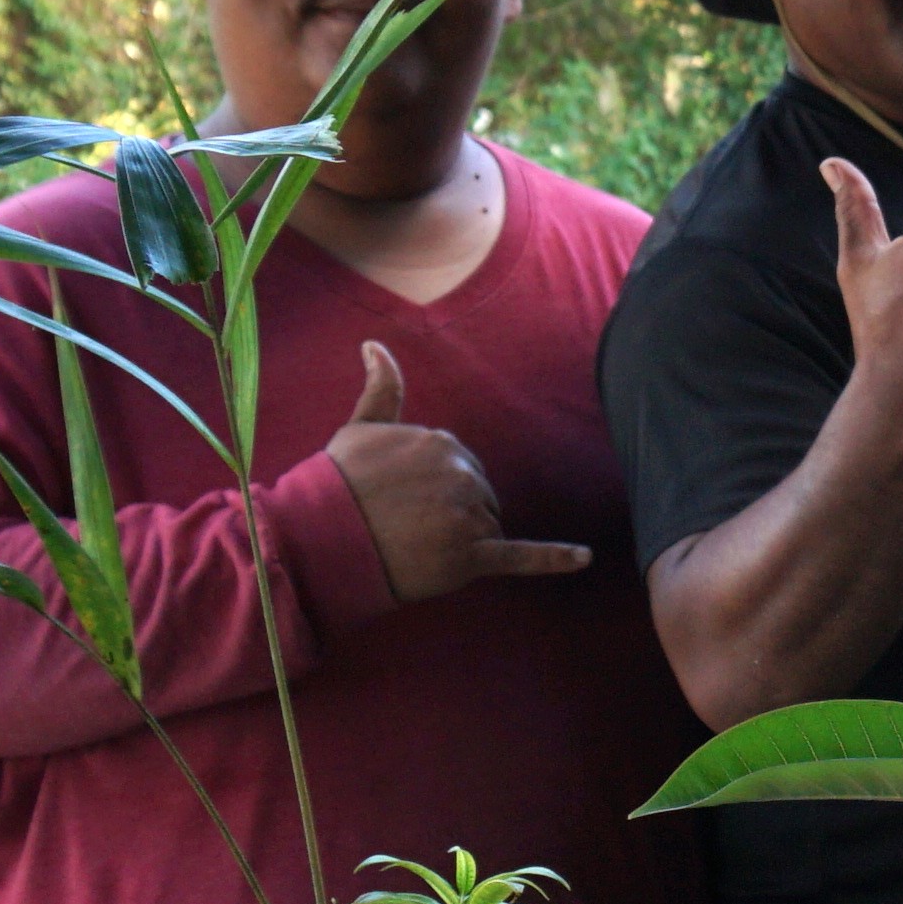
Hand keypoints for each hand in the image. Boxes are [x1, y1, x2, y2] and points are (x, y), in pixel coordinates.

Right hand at [327, 340, 596, 605]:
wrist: (320, 539)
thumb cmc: (336, 485)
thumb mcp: (359, 428)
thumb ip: (381, 387)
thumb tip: (373, 344)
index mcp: (441, 441)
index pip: (459, 465)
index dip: (432, 487)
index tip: (399, 499)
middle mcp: (461, 473)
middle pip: (478, 495)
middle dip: (451, 512)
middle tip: (404, 525)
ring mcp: (468, 515)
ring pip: (487, 525)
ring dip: (462, 538)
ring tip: (416, 545)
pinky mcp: (473, 556)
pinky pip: (521, 555)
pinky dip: (554, 559)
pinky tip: (582, 558)